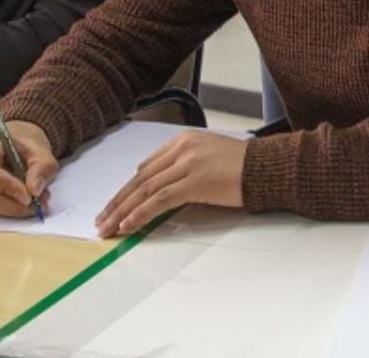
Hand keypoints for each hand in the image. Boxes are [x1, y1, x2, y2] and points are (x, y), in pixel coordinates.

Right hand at [0, 121, 57, 218]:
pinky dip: (5, 209)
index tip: (30, 197)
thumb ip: (42, 167)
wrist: (13, 139)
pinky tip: (22, 202)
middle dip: (13, 204)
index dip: (6, 188)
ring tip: (36, 202)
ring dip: (12, 209)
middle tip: (39, 205)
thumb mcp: (40, 148)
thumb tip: (35, 191)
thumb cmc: (24, 140)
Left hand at [95, 131, 246, 237]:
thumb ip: (182, 167)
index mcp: (183, 141)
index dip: (126, 189)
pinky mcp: (195, 181)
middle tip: (101, 220)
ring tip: (108, 228)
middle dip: (117, 201)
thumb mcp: (207, 158)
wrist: (267, 167)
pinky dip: (141, 213)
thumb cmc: (243, 167)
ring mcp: (188, 163)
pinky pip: (160, 199)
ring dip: (123, 211)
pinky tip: (128, 224)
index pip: (146, 167)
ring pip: (145, 189)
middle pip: (140, 178)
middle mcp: (182, 148)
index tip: (114, 206)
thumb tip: (159, 189)